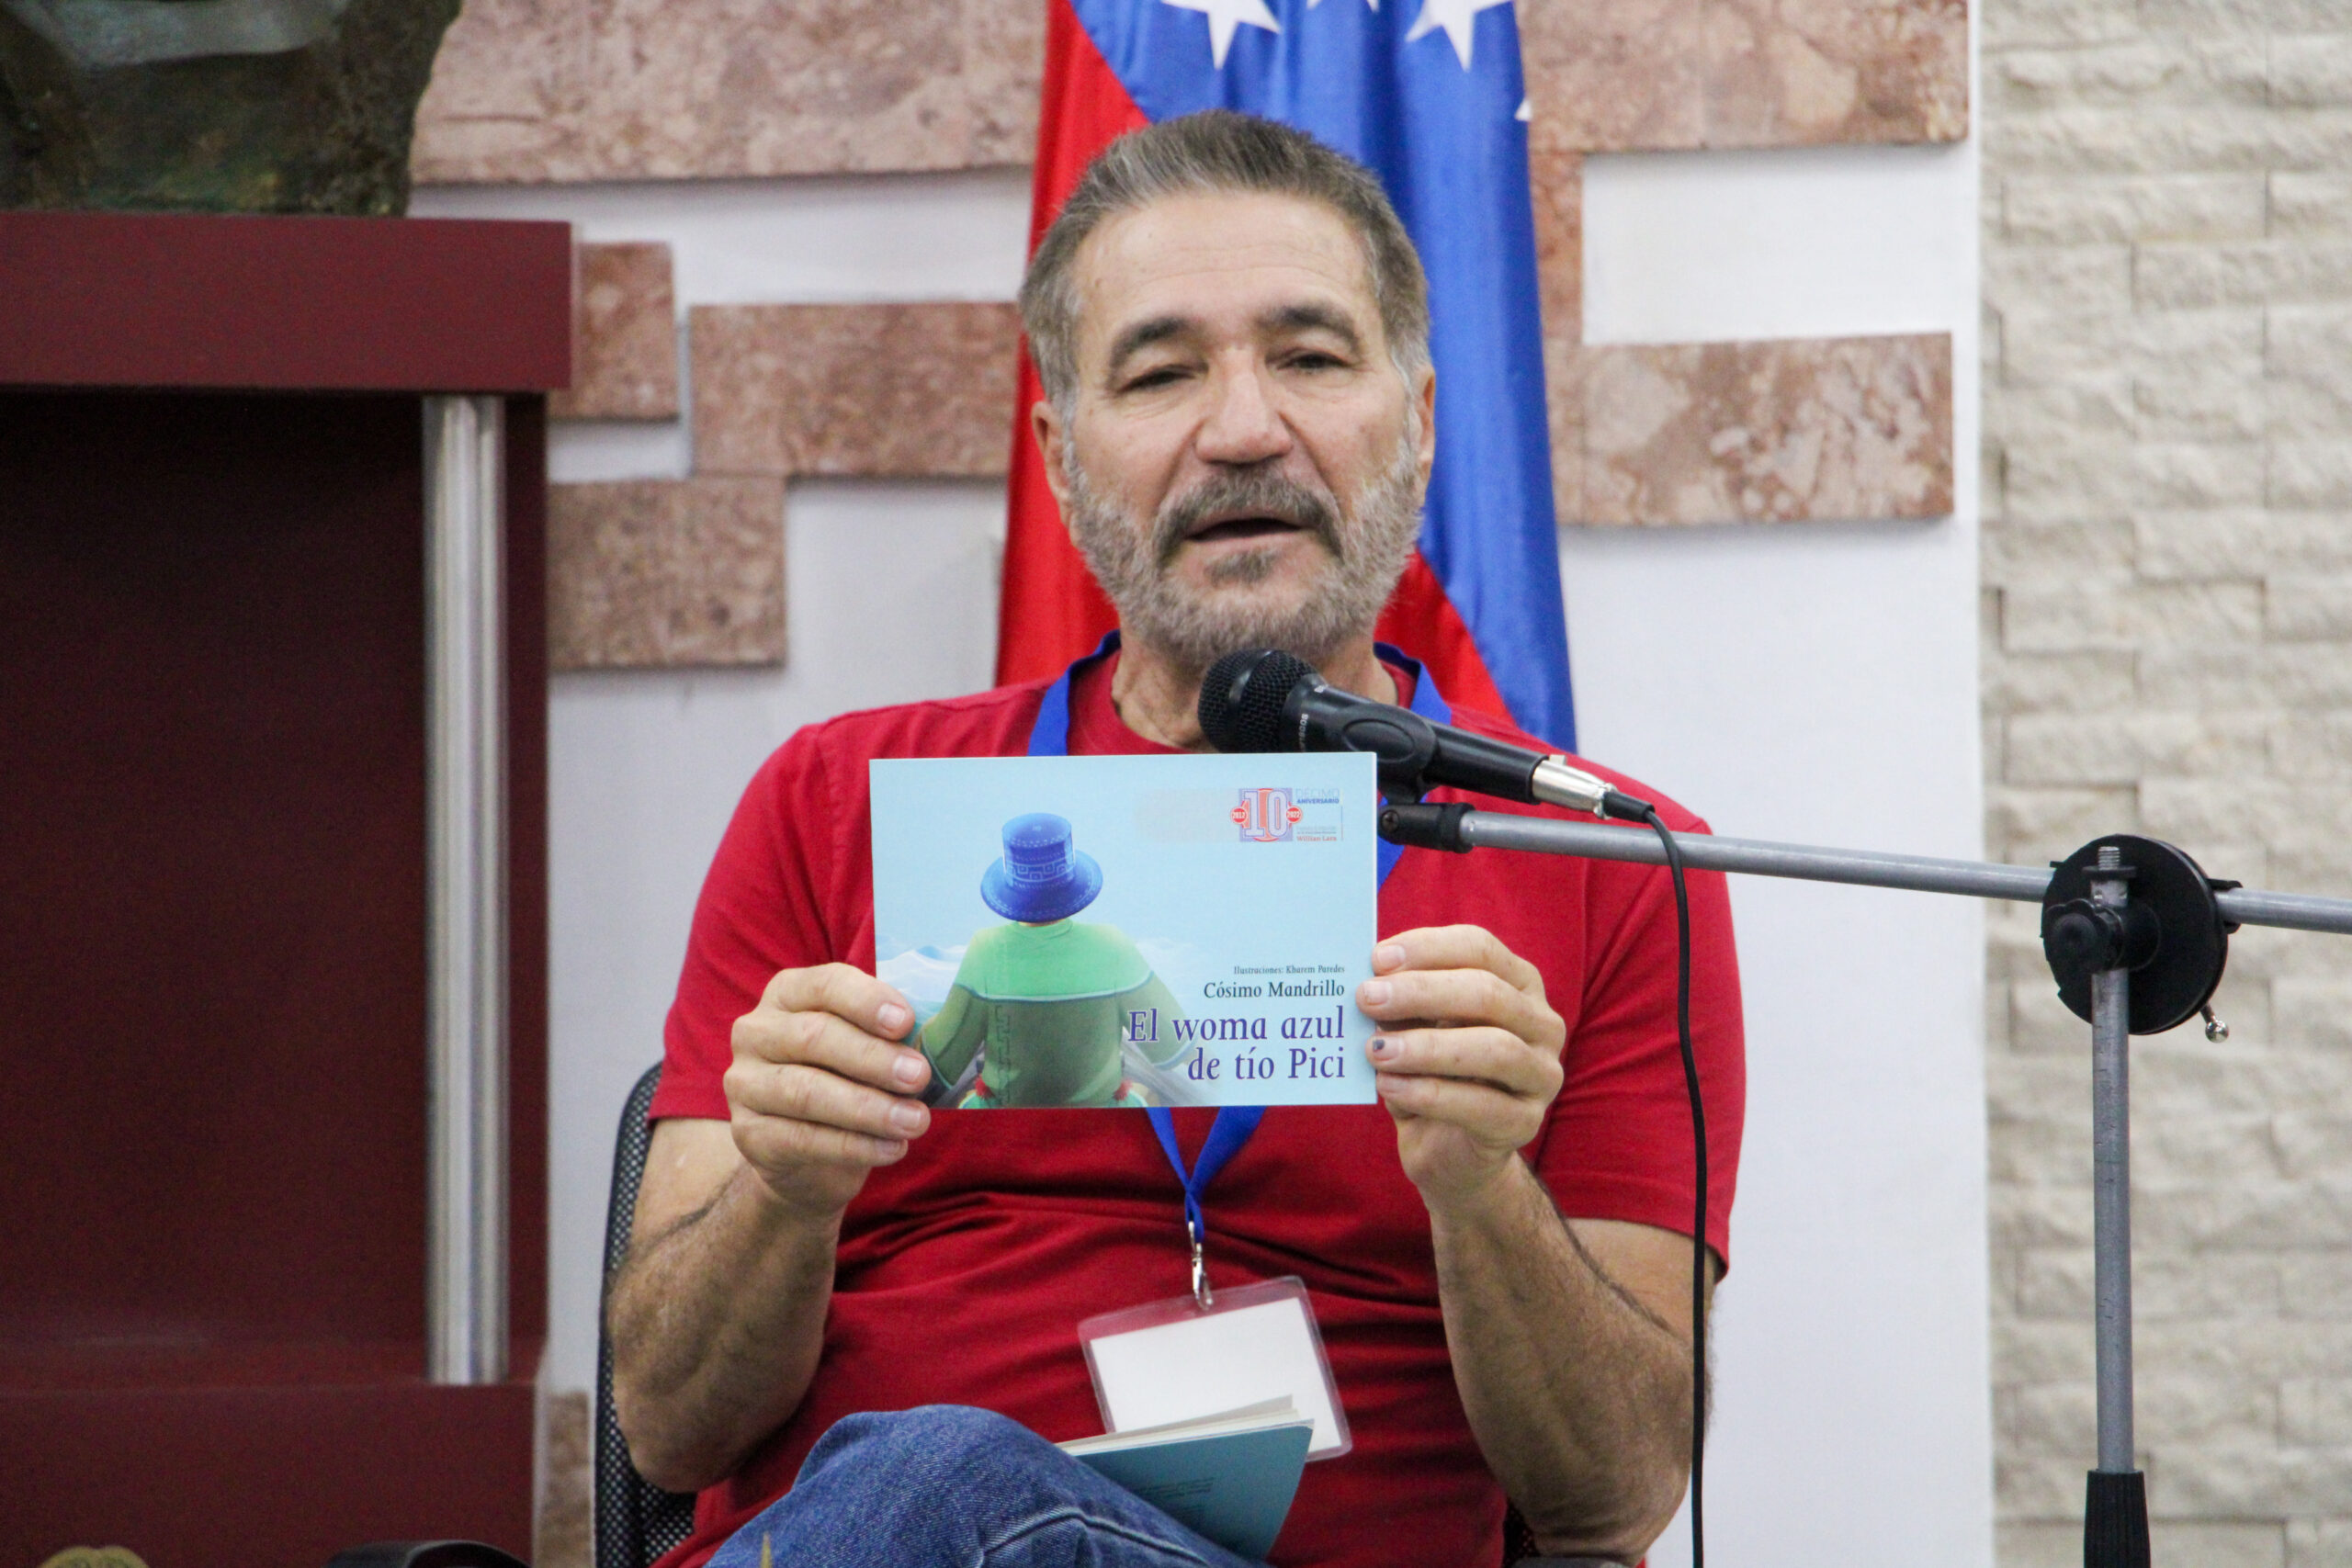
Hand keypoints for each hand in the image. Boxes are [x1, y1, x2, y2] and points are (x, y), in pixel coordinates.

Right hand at [724, 963, 933, 1219]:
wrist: (805, 1154)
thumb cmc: (845, 1081)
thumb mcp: (863, 1047)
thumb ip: (887, 1036)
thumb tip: (935, 1042)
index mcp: (788, 994)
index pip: (825, 985)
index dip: (867, 1001)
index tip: (906, 1022)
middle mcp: (757, 1032)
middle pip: (815, 1037)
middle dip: (873, 1058)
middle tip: (920, 1077)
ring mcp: (745, 1084)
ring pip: (806, 1091)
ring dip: (868, 1108)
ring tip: (916, 1120)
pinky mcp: (747, 1133)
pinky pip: (802, 1139)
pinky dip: (854, 1146)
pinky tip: (893, 1148)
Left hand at [1355, 926, 1566, 1212]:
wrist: (1450, 1152)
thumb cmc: (1431, 1073)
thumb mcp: (1415, 1029)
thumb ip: (1402, 1003)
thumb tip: (1368, 982)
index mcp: (1518, 984)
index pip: (1480, 948)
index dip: (1429, 948)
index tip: (1377, 959)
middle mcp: (1541, 1024)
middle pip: (1488, 993)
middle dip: (1422, 992)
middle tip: (1367, 998)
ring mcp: (1541, 1075)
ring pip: (1495, 1049)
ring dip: (1428, 1046)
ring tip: (1376, 1050)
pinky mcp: (1526, 1123)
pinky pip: (1482, 1105)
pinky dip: (1429, 1094)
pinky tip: (1388, 1088)